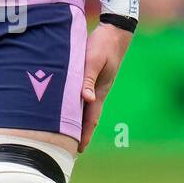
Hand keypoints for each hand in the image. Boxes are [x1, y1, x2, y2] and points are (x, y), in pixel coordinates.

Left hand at [79, 21, 132, 152]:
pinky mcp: (93, 78)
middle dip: (81, 133)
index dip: (84, 134)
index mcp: (99, 91)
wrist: (115, 32)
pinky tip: (69, 107)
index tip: (79, 150)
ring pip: (85, 108)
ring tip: (68, 133)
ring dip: (78, 121)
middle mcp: (98, 92)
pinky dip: (76, 106)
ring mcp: (96, 86)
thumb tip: (86, 99)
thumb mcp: (93, 60)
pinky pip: (83, 97)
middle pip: (88, 117)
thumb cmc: (103, 45)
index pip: (91, 118)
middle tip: (70, 149)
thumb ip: (88, 79)